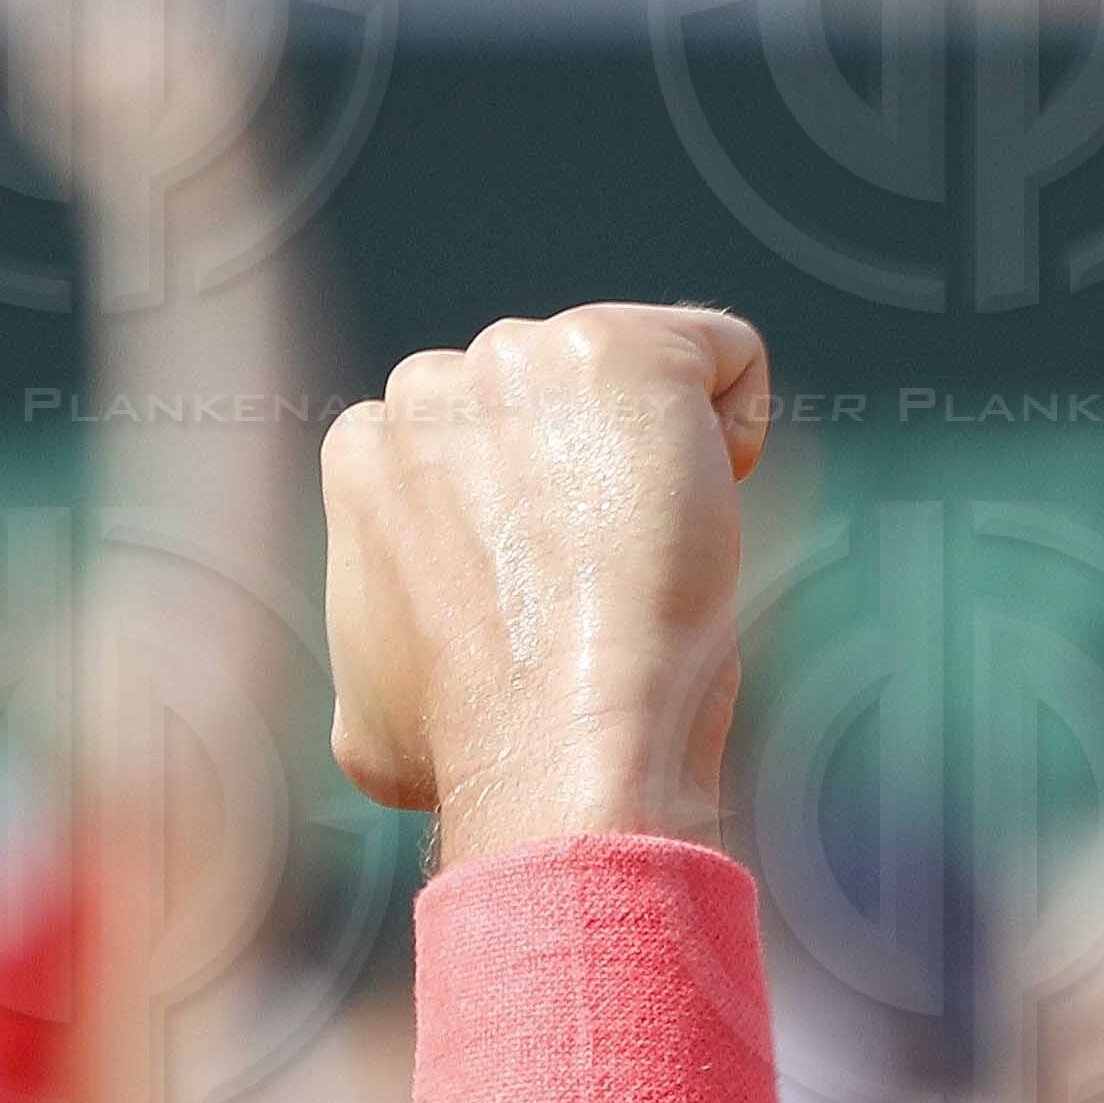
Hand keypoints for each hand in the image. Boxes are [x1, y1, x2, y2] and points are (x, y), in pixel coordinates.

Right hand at [321, 303, 772, 859]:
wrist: (555, 747)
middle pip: (547, 403)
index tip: (547, 596)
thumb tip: (401, 664)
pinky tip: (709, 519)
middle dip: (582, 476)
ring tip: (647, 565)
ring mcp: (527, 359)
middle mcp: (432, 386)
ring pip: (627, 384)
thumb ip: (382, 638)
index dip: (526, 524)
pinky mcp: (626, 352)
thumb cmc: (472, 750)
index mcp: (367, 454)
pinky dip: (735, 432)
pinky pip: (722, 358)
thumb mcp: (373, 707)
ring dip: (657, 463)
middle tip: (601, 585)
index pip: (474, 448)